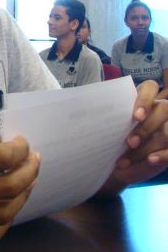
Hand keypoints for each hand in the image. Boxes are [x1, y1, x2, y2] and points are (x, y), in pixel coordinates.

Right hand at [0, 124, 38, 246]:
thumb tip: (10, 146)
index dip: (20, 149)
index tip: (24, 144)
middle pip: (6, 187)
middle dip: (29, 171)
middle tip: (34, 161)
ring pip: (2, 214)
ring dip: (23, 196)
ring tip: (27, 182)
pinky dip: (5, 222)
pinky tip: (9, 206)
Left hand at [100, 80, 167, 195]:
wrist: (115, 163)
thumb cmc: (111, 138)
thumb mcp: (107, 127)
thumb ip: (107, 119)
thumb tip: (91, 114)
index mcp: (142, 100)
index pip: (150, 88)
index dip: (145, 100)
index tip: (136, 116)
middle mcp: (159, 110)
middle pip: (164, 109)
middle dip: (146, 128)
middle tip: (129, 143)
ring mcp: (167, 128)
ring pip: (167, 132)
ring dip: (148, 146)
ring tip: (128, 160)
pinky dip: (163, 156)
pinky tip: (150, 160)